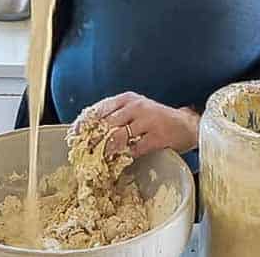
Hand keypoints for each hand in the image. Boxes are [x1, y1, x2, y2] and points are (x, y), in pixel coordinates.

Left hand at [84, 92, 200, 157]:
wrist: (186, 125)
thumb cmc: (156, 120)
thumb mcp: (134, 112)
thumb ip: (115, 119)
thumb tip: (89, 134)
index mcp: (127, 99)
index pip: (99, 109)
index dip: (84, 123)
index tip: (73, 136)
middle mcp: (136, 106)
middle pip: (106, 123)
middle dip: (92, 140)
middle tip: (84, 152)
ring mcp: (148, 120)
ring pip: (118, 136)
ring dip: (106, 150)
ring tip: (100, 158)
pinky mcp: (158, 136)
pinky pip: (135, 148)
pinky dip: (125, 156)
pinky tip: (121, 161)